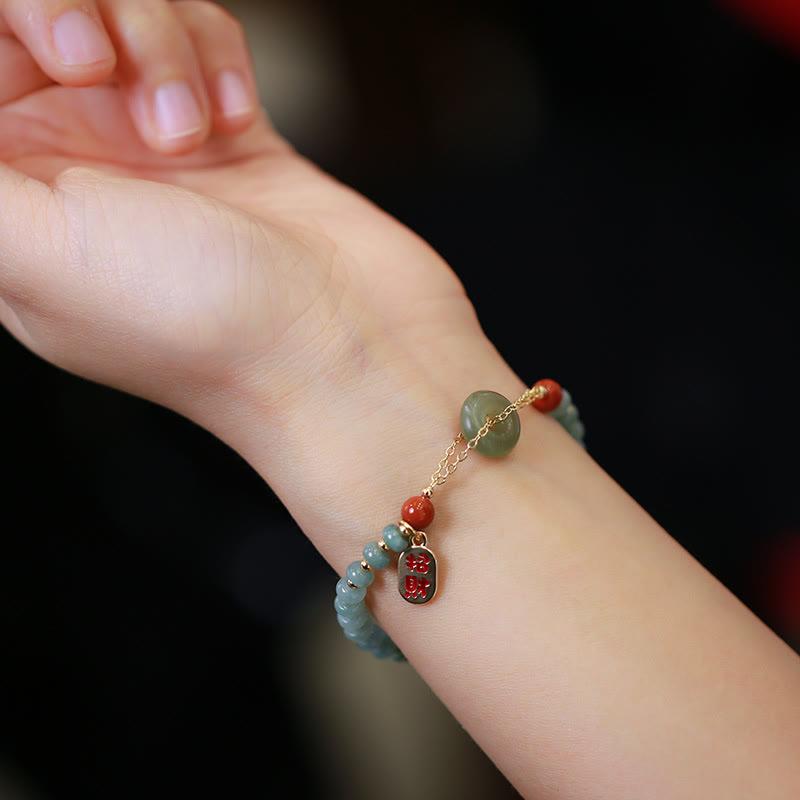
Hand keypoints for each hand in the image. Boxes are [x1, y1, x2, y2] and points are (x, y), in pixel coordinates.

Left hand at [0, 0, 477, 429]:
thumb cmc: (203, 323)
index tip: (73, 63)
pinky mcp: (232, 139)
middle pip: (43, 26)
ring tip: (200, 134)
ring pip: (128, 19)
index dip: (17, 32)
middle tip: (115, 75)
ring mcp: (156, 153)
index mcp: (11, 211)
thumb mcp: (36, 250)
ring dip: (164, 47)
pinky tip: (238, 124)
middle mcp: (75, 175)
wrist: (343, 348)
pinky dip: (219, 59)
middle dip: (89, 20)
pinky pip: (201, 38)